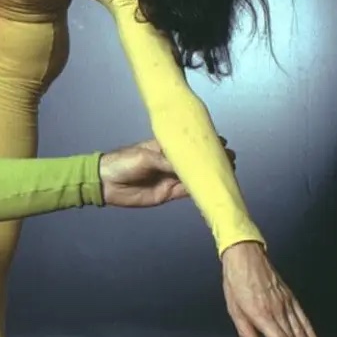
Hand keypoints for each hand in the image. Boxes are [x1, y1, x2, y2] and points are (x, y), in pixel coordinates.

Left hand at [98, 137, 235, 207]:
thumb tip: (188, 165)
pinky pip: (187, 191)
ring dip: (208, 174)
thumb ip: (167, 162)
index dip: (203, 144)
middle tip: (230, 158)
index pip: (188, 145)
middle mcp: (170, 162)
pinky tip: (213, 186)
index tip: (222, 143)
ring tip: (228, 171)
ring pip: (194, 176)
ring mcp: (170, 178)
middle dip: (211, 159)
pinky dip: (199, 189)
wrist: (106, 184)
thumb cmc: (123, 163)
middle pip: (195, 161)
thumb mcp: (145, 157)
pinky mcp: (168, 193)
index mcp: (164, 148)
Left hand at [221, 241, 320, 336]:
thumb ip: (245, 332)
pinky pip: (303, 319)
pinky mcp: (290, 298)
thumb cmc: (235, 281)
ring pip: (301, 332)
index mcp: (261, 314)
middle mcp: (277, 310)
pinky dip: (311, 334)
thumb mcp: (233, 307)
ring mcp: (286, 304)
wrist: (245, 256)